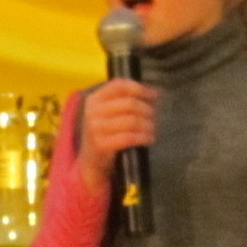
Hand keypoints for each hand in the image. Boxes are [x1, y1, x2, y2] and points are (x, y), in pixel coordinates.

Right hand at [73, 77, 157, 194]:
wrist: (91, 159)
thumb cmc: (105, 132)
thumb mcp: (107, 112)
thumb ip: (124, 100)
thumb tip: (154, 93)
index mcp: (94, 99)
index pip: (119, 86)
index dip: (139, 88)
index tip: (154, 95)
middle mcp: (93, 111)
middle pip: (129, 103)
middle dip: (147, 110)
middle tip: (155, 116)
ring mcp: (96, 128)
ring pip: (131, 120)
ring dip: (147, 125)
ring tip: (153, 129)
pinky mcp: (102, 144)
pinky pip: (129, 137)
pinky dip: (143, 137)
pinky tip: (149, 138)